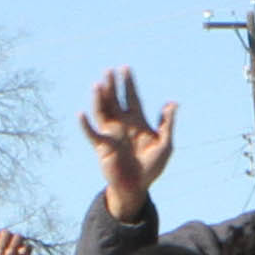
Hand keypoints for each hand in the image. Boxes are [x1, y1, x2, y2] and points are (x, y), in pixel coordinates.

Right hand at [81, 68, 176, 215]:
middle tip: (109, 70)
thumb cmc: (151, 167)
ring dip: (99, 99)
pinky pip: (91, 133)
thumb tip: (173, 103)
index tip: (125, 68)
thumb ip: (167, 124)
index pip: (132, 97)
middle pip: (115, 100)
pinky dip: (85, 125)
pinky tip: (81, 114)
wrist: (137, 187)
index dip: (129, 83)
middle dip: (112, 85)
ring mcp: (110, 133)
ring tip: (98, 85)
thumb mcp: (165, 145)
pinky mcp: (102, 146)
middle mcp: (122, 124)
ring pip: (102, 111)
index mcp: (137, 121)